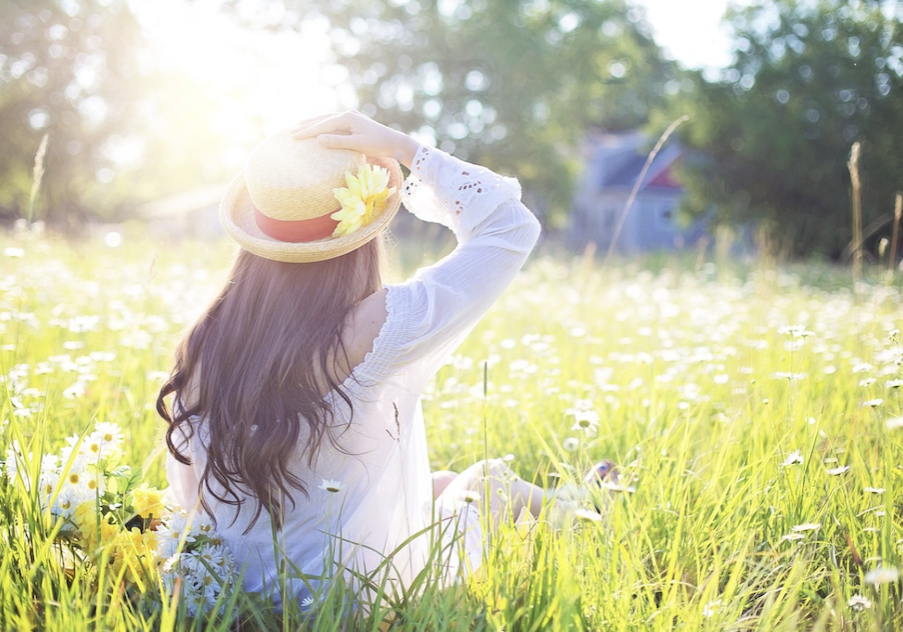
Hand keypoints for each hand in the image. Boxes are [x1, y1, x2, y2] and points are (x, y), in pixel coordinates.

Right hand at [291, 111, 419, 168]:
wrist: (395, 142)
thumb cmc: (378, 145)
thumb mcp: (358, 144)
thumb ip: (338, 141)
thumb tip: (318, 138)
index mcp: (347, 118)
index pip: (323, 125)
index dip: (308, 131)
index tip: (294, 137)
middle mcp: (348, 114)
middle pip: (323, 119)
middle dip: (307, 125)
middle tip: (291, 131)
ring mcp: (351, 117)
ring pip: (328, 119)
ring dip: (314, 122)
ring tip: (300, 126)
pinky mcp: (354, 122)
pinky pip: (334, 122)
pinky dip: (324, 124)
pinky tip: (319, 127)